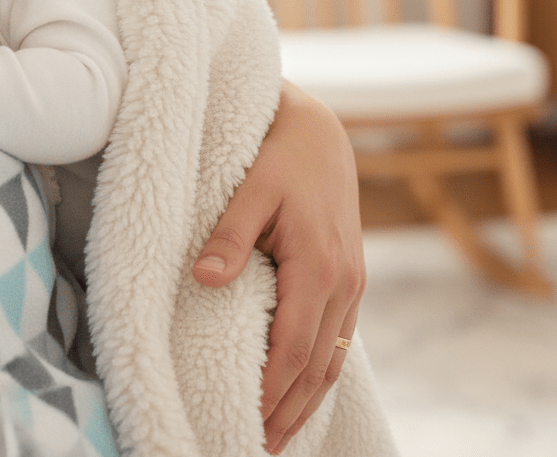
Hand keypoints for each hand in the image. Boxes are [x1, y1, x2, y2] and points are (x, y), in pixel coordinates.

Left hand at [192, 79, 364, 454]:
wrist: (321, 131)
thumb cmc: (280, 155)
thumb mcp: (250, 188)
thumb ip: (229, 236)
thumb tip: (202, 279)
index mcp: (319, 265)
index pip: (292, 350)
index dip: (268, 393)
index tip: (243, 422)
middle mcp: (344, 281)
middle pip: (316, 366)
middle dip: (288, 412)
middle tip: (257, 448)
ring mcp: (353, 280)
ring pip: (332, 357)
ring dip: (306, 401)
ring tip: (277, 437)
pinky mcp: (350, 275)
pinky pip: (339, 337)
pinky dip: (321, 372)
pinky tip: (303, 389)